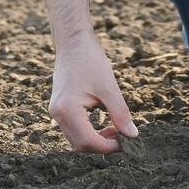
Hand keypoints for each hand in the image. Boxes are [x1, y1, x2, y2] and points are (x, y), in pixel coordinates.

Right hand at [47, 36, 137, 153]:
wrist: (73, 42)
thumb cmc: (90, 59)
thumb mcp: (109, 87)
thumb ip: (120, 113)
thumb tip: (132, 135)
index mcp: (67, 109)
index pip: (88, 141)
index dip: (108, 146)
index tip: (125, 142)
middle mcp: (57, 113)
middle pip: (80, 144)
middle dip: (102, 145)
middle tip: (122, 137)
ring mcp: (56, 111)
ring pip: (76, 139)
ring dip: (96, 140)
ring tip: (115, 130)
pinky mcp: (59, 108)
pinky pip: (73, 129)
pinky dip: (89, 132)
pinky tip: (104, 124)